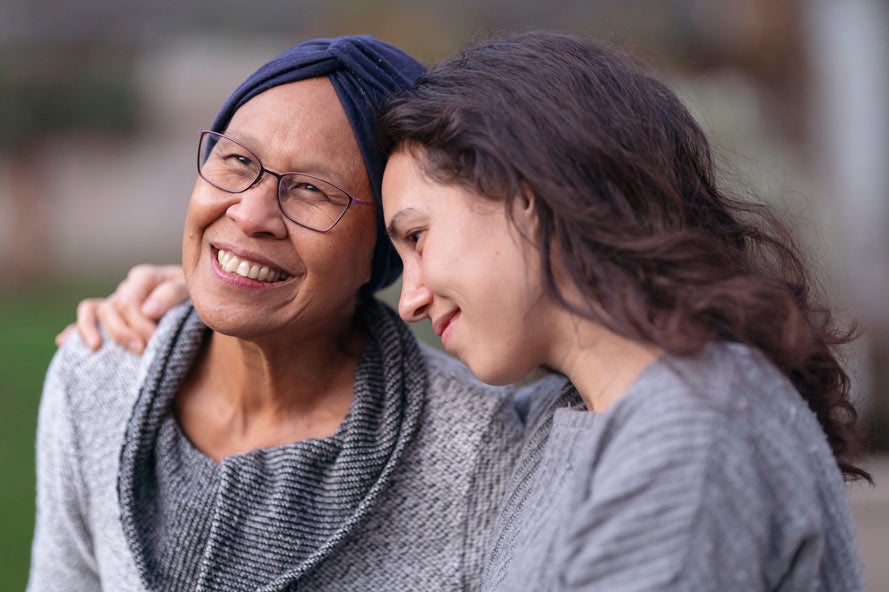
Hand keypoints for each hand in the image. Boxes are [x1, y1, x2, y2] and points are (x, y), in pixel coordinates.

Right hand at [55, 264, 187, 353]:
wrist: (199, 307)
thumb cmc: (197, 299)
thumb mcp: (193, 293)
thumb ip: (173, 294)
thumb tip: (147, 310)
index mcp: (146, 277)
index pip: (130, 300)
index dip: (139, 322)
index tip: (154, 340)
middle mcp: (128, 287)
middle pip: (113, 308)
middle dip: (123, 332)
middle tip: (141, 350)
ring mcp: (117, 301)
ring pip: (95, 310)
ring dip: (94, 330)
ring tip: (97, 349)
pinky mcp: (112, 316)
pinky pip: (87, 318)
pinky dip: (76, 329)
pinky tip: (64, 342)